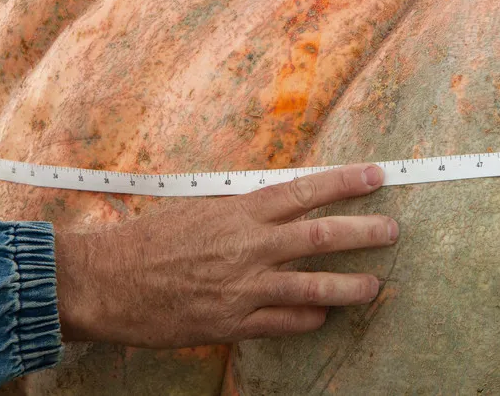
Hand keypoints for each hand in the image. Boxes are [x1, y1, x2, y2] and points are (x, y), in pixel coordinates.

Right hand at [54, 163, 396, 346]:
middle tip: (393, 230)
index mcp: (241, 211)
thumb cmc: (151, 239)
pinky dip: (310, 318)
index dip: (346, 182)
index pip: (306, 191)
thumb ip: (247, 210)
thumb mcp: (203, 208)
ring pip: (313, 286)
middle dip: (365, 232)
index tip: (378, 176)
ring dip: (351, 286)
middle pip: (322, 236)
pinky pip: (285, 323)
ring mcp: (244, 288)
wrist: (105, 281)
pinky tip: (323, 316)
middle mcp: (250, 246)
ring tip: (375, 285)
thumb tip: (287, 204)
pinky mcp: (233, 323)